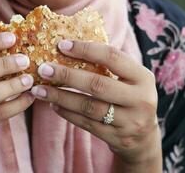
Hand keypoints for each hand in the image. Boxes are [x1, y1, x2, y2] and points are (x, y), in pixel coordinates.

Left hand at [31, 40, 161, 169]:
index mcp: (143, 77)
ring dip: (60, 97)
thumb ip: (109, 66)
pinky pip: (86, 124)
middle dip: (67, 75)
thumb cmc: (130, 99)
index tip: (62, 45)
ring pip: (88, 107)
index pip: (113, 57)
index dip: (86, 49)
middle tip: (44, 69)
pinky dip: (66, 113)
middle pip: (97, 84)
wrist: (144, 138)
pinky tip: (53, 104)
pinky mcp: (117, 138)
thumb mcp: (129, 80)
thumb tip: (68, 47)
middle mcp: (140, 99)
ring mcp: (130, 122)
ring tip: (40, 89)